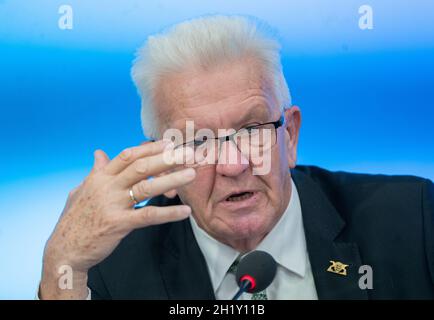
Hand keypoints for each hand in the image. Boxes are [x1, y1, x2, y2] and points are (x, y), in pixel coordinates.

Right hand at [40, 140, 194, 298]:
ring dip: (172, 180)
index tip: (168, 143)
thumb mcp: (81, 190)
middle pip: (141, 167)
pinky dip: (168, 213)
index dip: (149, 148)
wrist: (64, 250)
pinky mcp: (118, 224)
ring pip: (147, 187)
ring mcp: (112, 205)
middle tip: (187, 153)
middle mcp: (107, 187)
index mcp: (99, 177)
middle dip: (166, 158)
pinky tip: (185, 211)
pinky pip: (148, 216)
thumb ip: (95, 171)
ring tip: (191, 174)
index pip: (128, 156)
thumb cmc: (75, 220)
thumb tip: (99, 153)